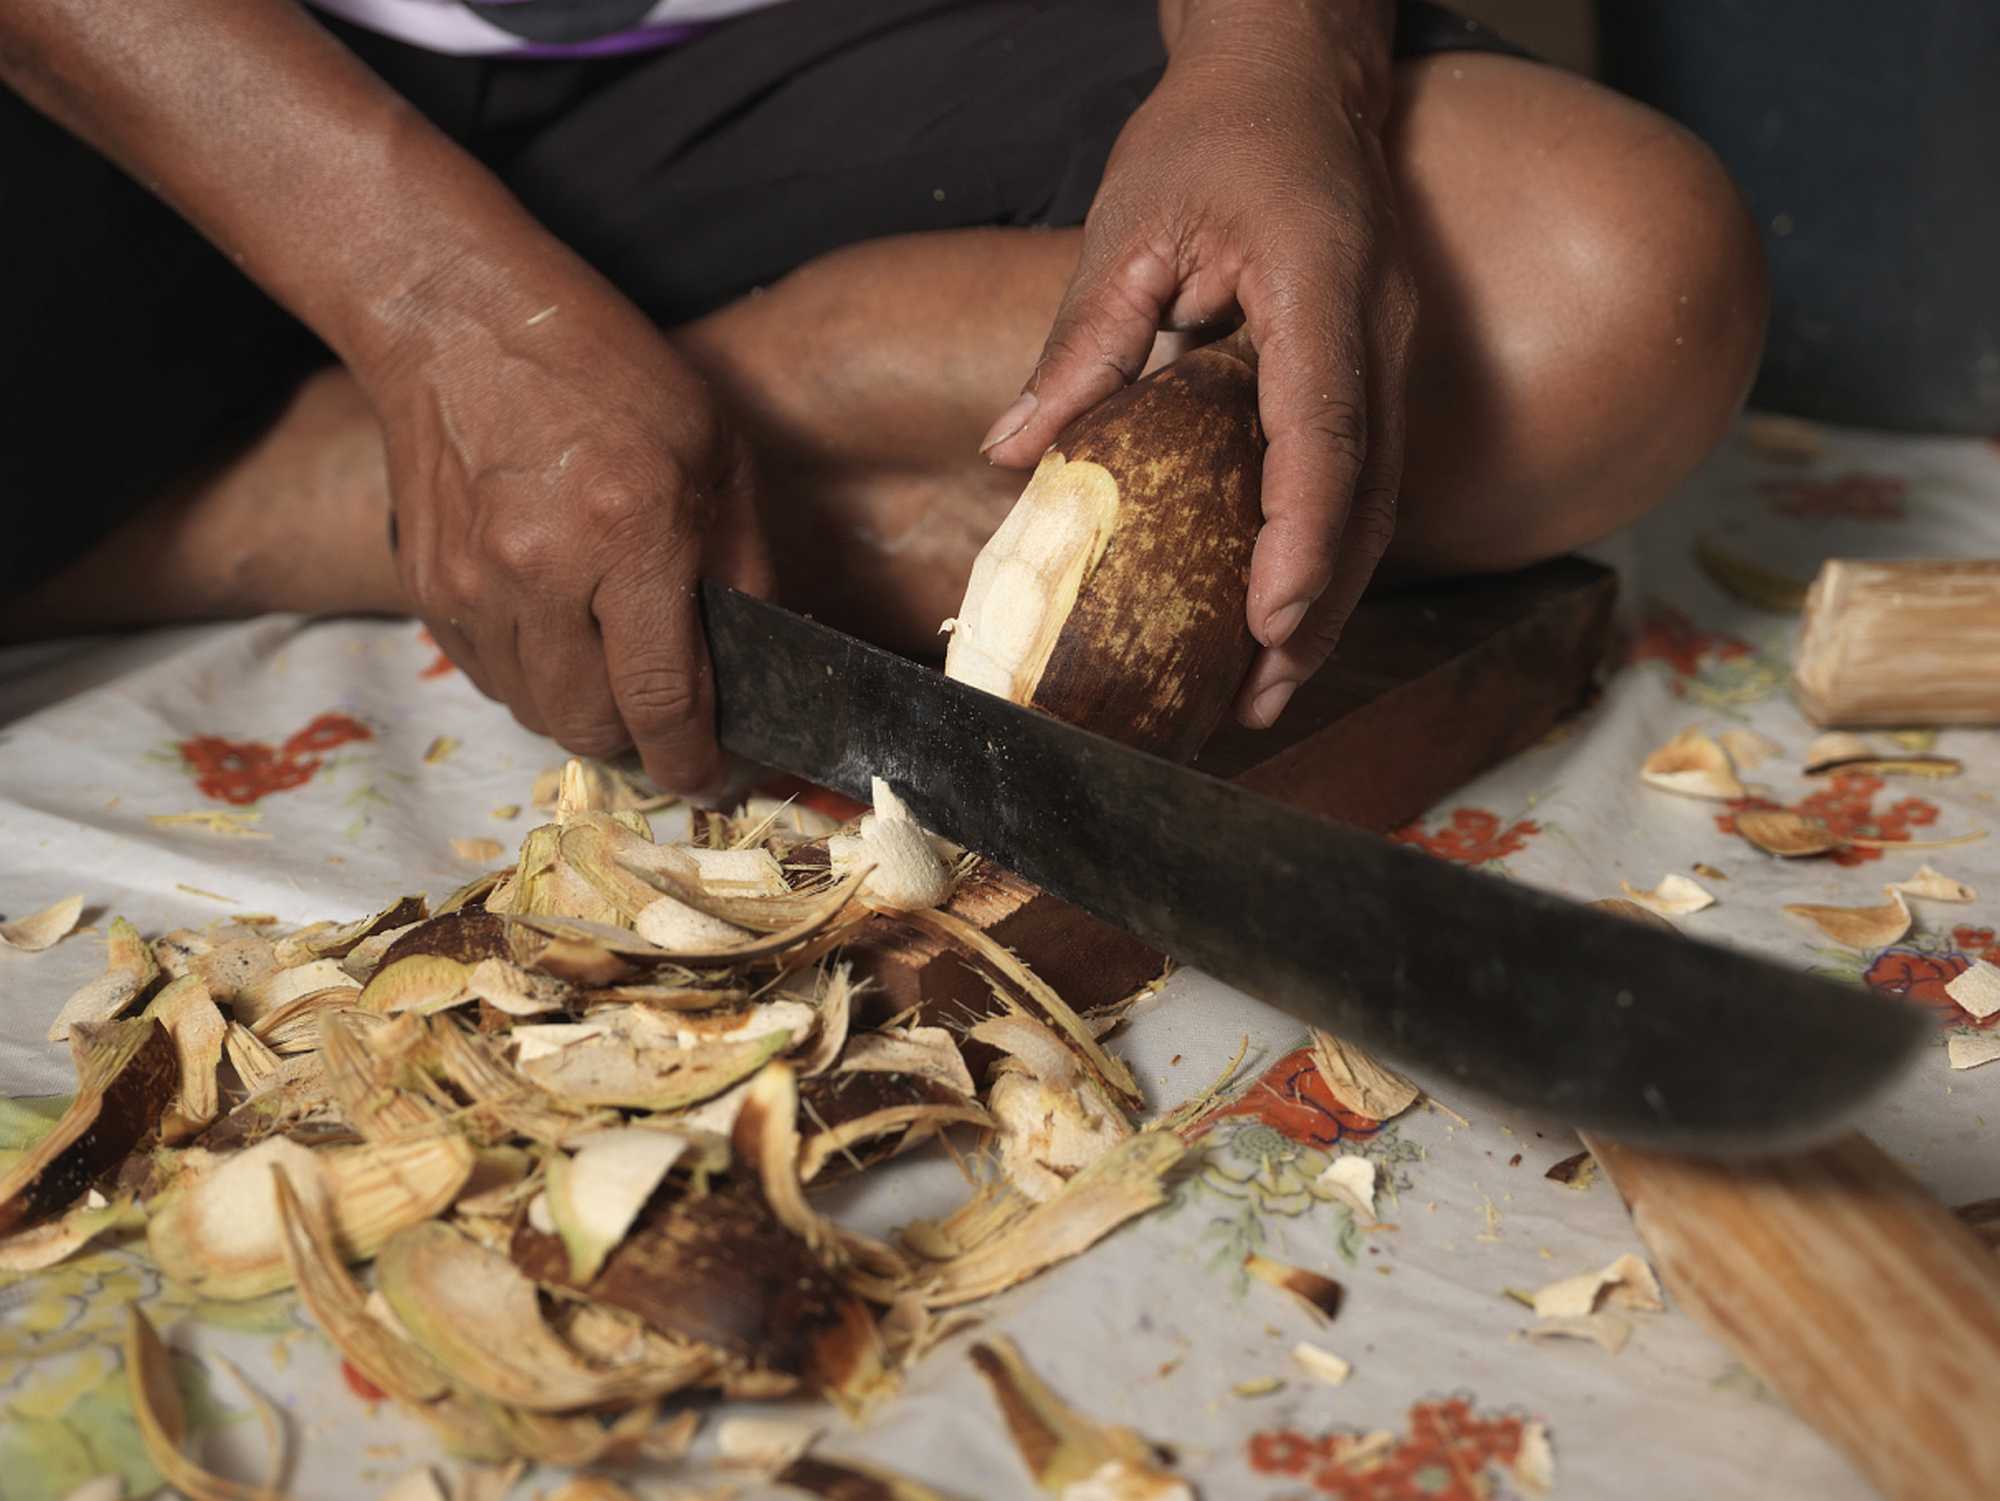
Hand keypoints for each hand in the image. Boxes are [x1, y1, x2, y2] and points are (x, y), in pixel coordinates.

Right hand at [372, 261, 770, 796]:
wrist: (456, 318)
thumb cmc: (606, 370)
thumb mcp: (716, 451)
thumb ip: (743, 564)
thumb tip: (757, 663)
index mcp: (629, 533)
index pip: (662, 698)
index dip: (692, 759)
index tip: (711, 775)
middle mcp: (541, 571)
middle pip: (592, 727)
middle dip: (638, 738)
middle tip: (665, 710)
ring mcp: (470, 584)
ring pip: (536, 713)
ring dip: (583, 708)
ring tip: (610, 656)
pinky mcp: (425, 587)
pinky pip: (489, 678)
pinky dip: (532, 675)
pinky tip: (557, 624)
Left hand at [981, 14, 1414, 729]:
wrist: (1296, 75)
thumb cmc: (1214, 134)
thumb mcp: (1133, 222)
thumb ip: (1082, 341)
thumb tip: (1011, 453)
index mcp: (1321, 287)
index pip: (1325, 433)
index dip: (1302, 537)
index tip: (1268, 620)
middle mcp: (1375, 332)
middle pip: (1368, 498)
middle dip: (1319, 610)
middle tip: (1261, 702)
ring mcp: (1387, 354)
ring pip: (1376, 503)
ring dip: (1328, 600)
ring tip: (1270, 686)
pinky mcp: (1371, 372)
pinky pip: (1359, 479)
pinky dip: (1322, 554)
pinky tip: (1277, 609)